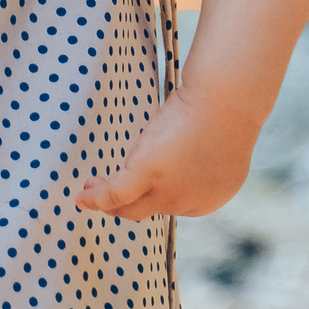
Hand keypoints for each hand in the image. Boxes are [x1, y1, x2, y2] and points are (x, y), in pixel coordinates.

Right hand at [76, 84, 256, 218]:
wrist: (226, 99)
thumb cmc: (224, 109)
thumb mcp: (215, 145)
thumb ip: (198, 161)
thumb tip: (176, 157)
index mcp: (211, 197)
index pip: (172, 204)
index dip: (148, 194)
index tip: (132, 180)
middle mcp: (190, 202)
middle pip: (148, 209)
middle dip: (123, 202)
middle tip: (103, 186)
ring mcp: (170, 193)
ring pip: (129, 207)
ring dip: (106, 201)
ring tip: (90, 186)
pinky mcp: (149, 175)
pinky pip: (115, 195)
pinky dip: (96, 199)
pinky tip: (82, 197)